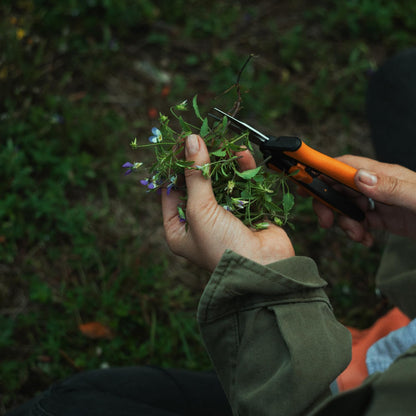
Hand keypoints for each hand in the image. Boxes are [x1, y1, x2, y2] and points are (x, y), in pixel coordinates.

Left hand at [161, 134, 294, 271]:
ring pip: (220, 182)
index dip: (175, 168)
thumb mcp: (200, 210)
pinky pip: (242, 186)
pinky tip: (242, 154)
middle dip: (201, 162)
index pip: (171, 193)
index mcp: (179, 229)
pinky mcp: (247, 211)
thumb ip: (196, 175)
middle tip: (203, 137)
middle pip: (197, 185)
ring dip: (223, 163)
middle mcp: (200, 223)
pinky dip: (242, 170)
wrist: (264, 269)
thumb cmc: (222, 246)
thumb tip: (191, 141)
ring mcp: (224, 217)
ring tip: (224, 141)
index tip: (180, 144)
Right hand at [313, 155, 415, 245]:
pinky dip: (357, 232)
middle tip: (326, 221)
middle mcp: (378, 186)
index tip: (304, 181)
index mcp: (384, 175)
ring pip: (347, 207)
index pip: (346, 167)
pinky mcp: (384, 219)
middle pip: (340, 188)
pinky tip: (366, 239)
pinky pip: (360, 222)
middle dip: (328, 205)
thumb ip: (390, 187)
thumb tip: (359, 177)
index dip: (323, 171)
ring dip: (344, 223)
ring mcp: (380, 202)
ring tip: (357, 235)